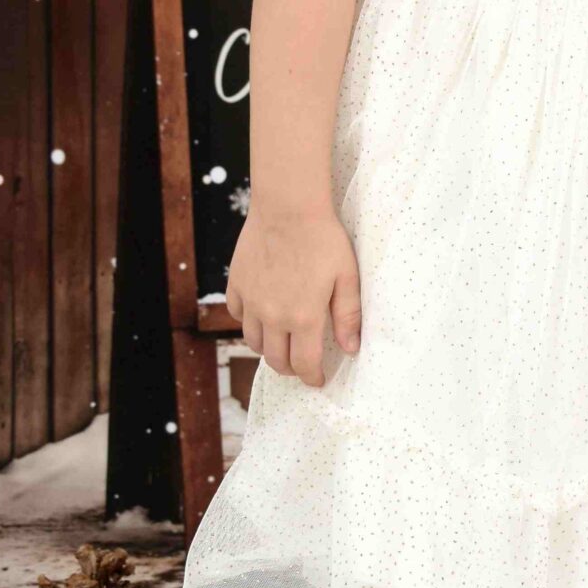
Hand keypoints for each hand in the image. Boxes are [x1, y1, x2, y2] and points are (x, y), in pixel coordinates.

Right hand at [226, 205, 361, 387]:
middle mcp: (273, 316)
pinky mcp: (236, 284)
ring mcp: (251, 301)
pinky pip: (238, 315)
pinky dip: (249, 321)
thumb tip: (351, 349)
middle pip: (276, 359)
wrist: (288, 208)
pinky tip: (262, 314)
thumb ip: (348, 316)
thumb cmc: (323, 239)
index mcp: (303, 318)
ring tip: (281, 343)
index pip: (304, 364)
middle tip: (300, 365)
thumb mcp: (347, 277)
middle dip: (290, 368)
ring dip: (268, 348)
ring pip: (254, 341)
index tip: (317, 380)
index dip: (312, 377)